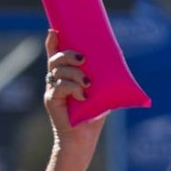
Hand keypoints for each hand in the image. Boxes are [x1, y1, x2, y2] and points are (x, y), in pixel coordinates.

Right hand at [44, 30, 105, 170]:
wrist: (82, 140)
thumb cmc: (93, 116)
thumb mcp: (101, 92)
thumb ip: (104, 77)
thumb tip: (118, 55)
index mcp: (65, 76)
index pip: (55, 54)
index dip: (53, 42)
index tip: (55, 30)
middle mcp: (55, 81)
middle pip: (55, 59)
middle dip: (68, 54)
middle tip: (83, 59)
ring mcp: (52, 90)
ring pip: (58, 71)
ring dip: (74, 73)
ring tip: (88, 83)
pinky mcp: (52, 101)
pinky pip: (60, 87)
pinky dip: (73, 88)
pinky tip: (83, 96)